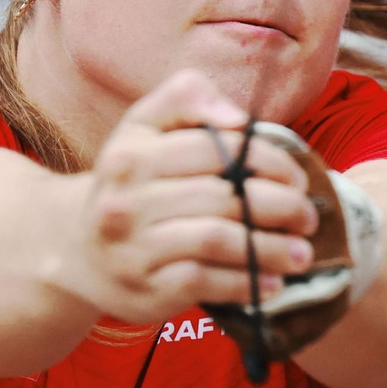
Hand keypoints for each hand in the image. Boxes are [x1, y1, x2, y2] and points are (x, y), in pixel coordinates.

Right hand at [48, 69, 319, 323]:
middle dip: (279, 207)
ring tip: (302, 253)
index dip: (268, 161)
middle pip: (222, 197)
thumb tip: (238, 117)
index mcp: (131, 153)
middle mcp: (127, 200)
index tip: (296, 178)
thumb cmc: (131, 179)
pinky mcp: (146, 289)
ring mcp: (134, 248)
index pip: (217, 149)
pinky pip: (205, 283)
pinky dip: (246, 283)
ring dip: (270, 248)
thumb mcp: (144, 126)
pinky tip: (274, 283)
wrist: (78, 248)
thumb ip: (186, 97)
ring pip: (217, 241)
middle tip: (308, 216)